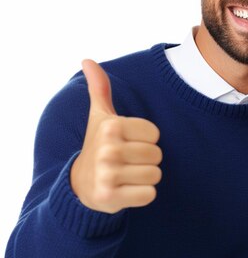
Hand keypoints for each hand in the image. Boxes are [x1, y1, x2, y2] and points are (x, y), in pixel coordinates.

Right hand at [70, 59, 162, 212]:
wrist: (79, 186)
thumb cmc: (98, 145)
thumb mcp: (99, 117)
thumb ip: (99, 89)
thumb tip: (87, 60)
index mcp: (111, 126)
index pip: (155, 134)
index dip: (145, 140)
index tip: (127, 143)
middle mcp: (107, 149)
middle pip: (157, 155)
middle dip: (146, 160)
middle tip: (127, 162)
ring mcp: (107, 174)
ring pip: (155, 175)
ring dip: (145, 178)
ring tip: (126, 176)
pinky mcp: (110, 197)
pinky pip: (149, 195)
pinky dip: (142, 196)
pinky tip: (126, 191)